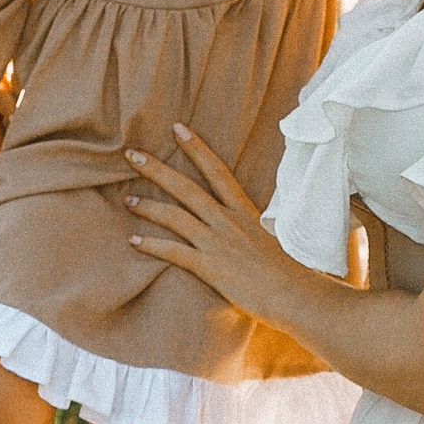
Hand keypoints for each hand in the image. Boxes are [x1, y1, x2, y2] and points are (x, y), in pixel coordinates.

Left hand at [123, 125, 325, 328]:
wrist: (295, 295)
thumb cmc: (289, 272)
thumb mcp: (272, 240)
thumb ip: (254, 230)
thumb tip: (248, 229)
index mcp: (245, 212)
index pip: (218, 171)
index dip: (197, 148)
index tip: (178, 129)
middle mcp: (228, 221)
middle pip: (187, 188)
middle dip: (157, 169)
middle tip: (132, 154)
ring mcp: (217, 243)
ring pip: (175, 216)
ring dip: (148, 206)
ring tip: (128, 200)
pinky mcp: (210, 267)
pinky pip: (174, 252)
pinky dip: (152, 245)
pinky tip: (133, 241)